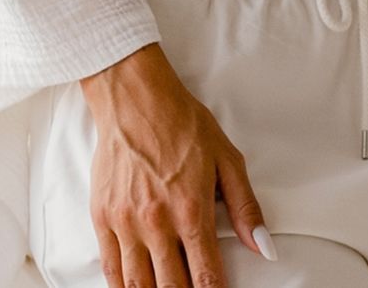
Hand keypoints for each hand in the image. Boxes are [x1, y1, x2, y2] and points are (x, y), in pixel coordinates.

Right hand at [79, 42, 273, 287]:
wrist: (135, 98)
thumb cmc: (183, 123)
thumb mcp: (226, 158)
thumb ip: (245, 207)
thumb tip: (264, 247)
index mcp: (192, 210)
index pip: (207, 277)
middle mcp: (158, 223)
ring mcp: (126, 223)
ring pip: (139, 287)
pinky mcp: (102, 217)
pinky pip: (111, 270)